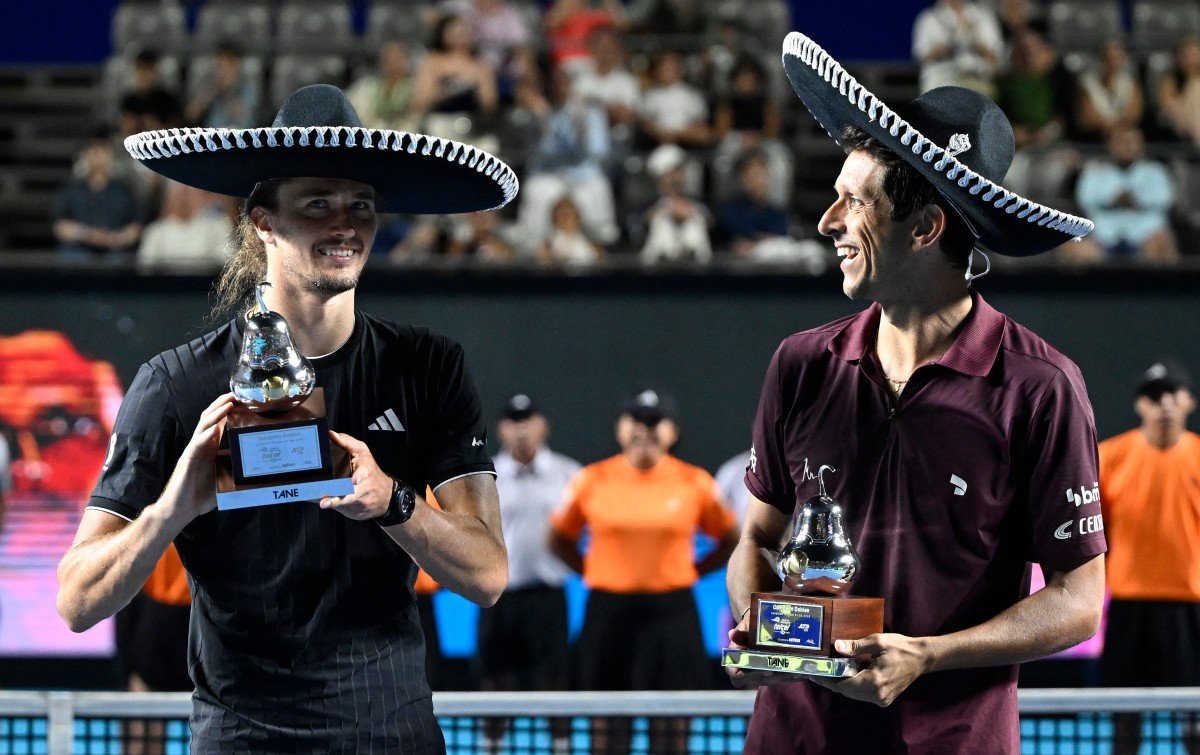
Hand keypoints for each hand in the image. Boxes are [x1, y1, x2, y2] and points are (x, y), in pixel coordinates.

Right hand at [162, 393, 235, 522]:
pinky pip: (196, 446)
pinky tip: (214, 430)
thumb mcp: (225, 479)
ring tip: (227, 404)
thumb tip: (261, 468)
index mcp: (210, 448)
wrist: (179, 510)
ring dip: (215, 414)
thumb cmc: (201, 496)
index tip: (244, 400)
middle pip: (210, 418)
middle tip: (237, 394)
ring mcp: (193, 452)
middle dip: (222, 404)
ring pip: (203, 427)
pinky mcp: (187, 462)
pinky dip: (205, 436)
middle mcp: (201, 446)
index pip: (219, 423)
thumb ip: (237, 469)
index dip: (229, 410)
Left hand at [319, 431, 391, 520]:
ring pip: (346, 502)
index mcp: (367, 469)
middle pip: (352, 492)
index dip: (360, 476)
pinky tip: (322, 504)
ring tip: (324, 503)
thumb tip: (330, 434)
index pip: (365, 472)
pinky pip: (341, 508)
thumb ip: (346, 442)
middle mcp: (364, 486)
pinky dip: (331, 506)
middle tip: (326, 497)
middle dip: (340, 495)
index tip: (355, 480)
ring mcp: (359, 500)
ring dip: (334, 503)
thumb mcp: (362, 451)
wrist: (384, 495)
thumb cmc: (369, 469)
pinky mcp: (353, 509)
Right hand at [724, 612, 801, 688]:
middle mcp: (747, 673)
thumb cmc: (748, 628)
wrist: (756, 628)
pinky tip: (803, 670)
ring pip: (773, 680)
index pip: (738, 676)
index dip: (750, 675)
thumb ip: (740, 634)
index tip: (765, 670)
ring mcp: (760, 676)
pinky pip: (782, 678)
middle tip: (789, 670)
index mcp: (735, 664)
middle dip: (776, 676)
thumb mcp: (744, 628)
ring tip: (800, 670)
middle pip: (760, 679)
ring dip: (787, 676)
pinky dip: (792, 674)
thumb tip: (732, 634)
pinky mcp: (772, 676)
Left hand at [806, 633, 931, 706]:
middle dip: (832, 681)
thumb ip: (856, 646)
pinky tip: (848, 672)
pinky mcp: (884, 699)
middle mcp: (877, 695)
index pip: (843, 685)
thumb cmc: (900, 647)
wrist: (922, 658)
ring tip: (830, 670)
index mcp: (874, 682)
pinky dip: (853, 684)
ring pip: (854, 694)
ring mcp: (882, 700)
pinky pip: (862, 694)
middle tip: (818, 670)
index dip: (826, 680)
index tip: (812, 673)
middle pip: (846, 691)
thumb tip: (836, 647)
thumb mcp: (877, 642)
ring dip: (842, 683)